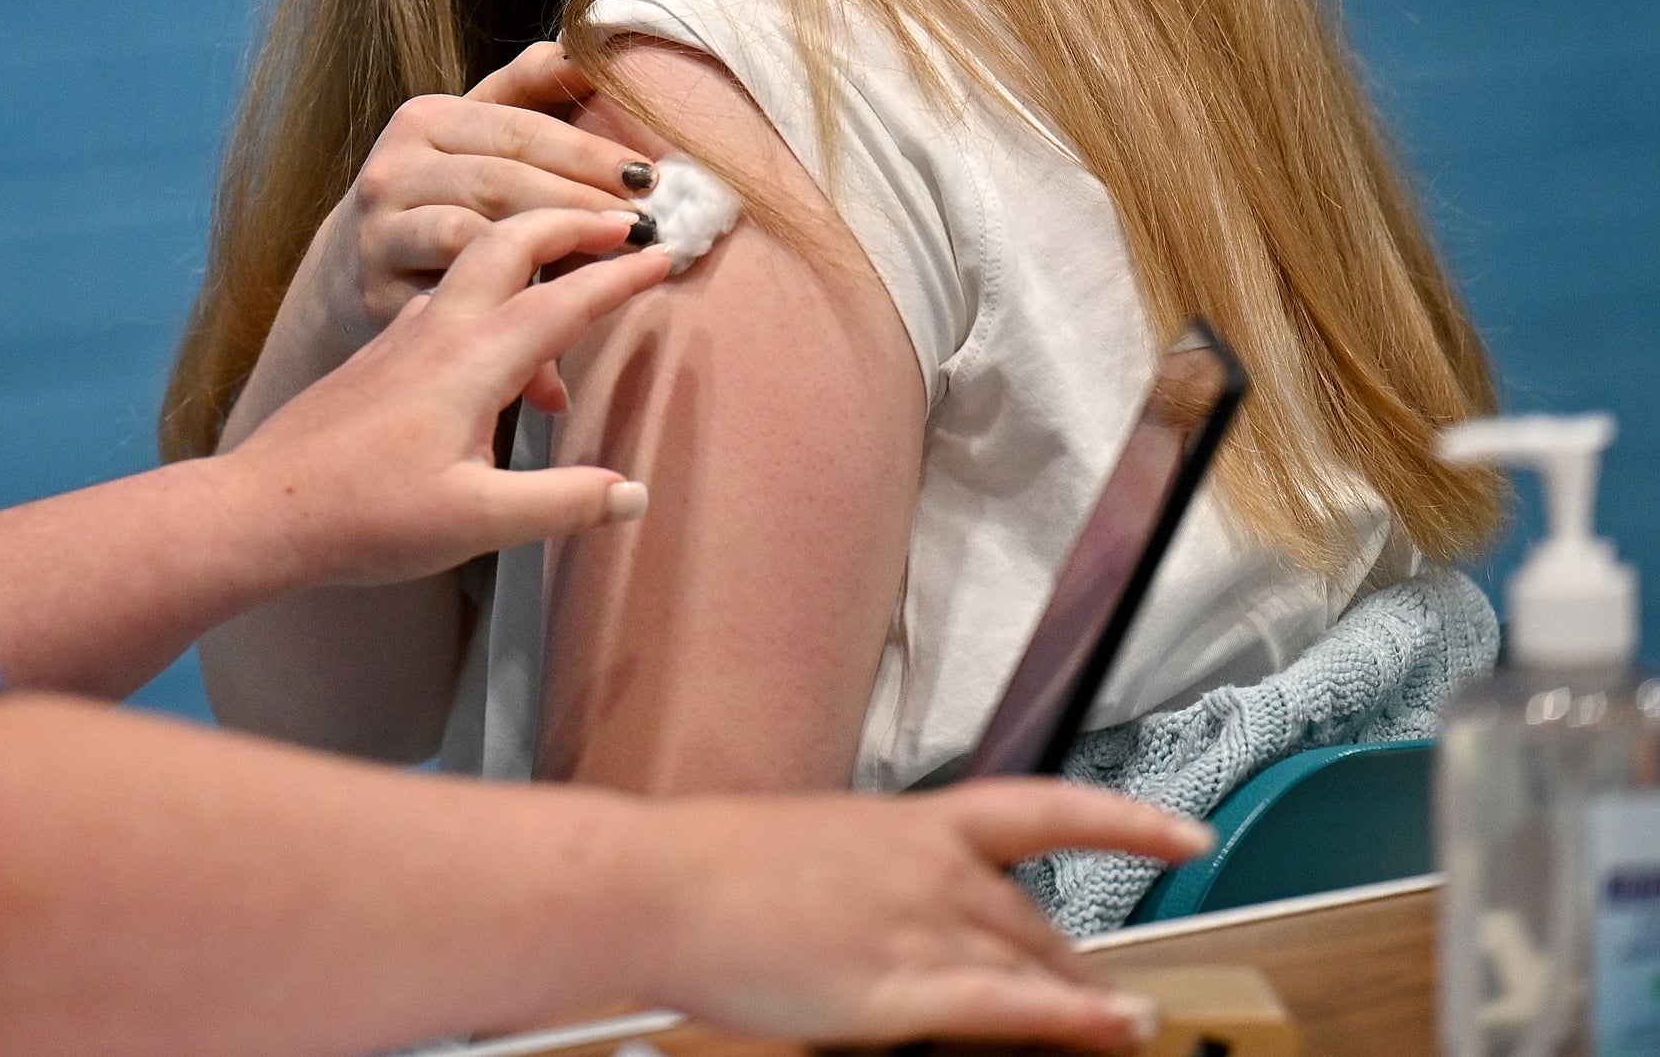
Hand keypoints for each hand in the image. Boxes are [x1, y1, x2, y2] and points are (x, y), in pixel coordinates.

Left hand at [227, 206, 677, 588]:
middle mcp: (440, 329)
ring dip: (529, 237)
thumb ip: (562, 503)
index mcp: (472, 359)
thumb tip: (634, 493)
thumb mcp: (477, 522)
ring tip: (572, 249)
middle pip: (513, 239)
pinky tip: (500, 312)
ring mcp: (406, 335)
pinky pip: (449, 286)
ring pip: (476, 255)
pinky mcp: (383, 353)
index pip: (564, 299)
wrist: (260, 508)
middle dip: (572, 218)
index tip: (667, 251)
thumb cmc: (366, 516)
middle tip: (623, 219)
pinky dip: (493, 273)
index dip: (620, 274)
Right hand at [303, 42, 662, 364]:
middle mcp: (392, 171)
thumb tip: (588, 50)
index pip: (518, 130)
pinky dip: (503, 323)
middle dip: (577, 203)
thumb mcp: (468, 131)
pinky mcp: (376, 297)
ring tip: (609, 272)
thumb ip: (526, 90)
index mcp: (423, 121)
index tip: (650, 177)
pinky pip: (450, 306)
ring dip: (545, 254)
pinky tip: (555, 353)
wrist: (350, 268)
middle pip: (499, 182)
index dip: (587, 152)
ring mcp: (380, 235)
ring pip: (468, 236)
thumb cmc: (439, 192)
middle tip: (643, 227)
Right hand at [643, 782, 1212, 1049]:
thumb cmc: (712, 867)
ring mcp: (924, 925)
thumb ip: (875, 880)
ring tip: (1118, 1034)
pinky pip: (1010, 1004)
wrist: (660, 884)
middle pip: (1038, 923)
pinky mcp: (905, 986)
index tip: (1186, 837)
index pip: (1043, 812)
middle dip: (1074, 969)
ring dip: (1084, 1003)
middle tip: (1101, 1007)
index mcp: (912, 823)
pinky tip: (1117, 1028)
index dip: (1127, 823)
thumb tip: (891, 909)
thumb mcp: (813, 850)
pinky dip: (1073, 1017)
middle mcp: (934, 867)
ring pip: (1035, 964)